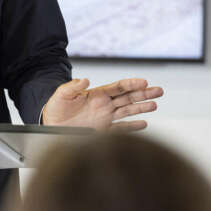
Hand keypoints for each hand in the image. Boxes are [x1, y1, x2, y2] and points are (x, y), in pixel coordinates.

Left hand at [41, 78, 162, 131]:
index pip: (118, 87)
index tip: (144, 82)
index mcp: (96, 94)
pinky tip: (144, 124)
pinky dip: (132, 127)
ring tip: (155, 104)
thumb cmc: (56, 108)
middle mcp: (104, 105)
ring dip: (141, 108)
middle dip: (143, 94)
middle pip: (128, 97)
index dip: (131, 84)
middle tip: (159, 90)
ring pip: (127, 111)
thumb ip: (73, 86)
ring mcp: (105, 117)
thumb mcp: (62, 94)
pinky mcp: (102, 131)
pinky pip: (120, 129)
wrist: (51, 125)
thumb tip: (85, 80)